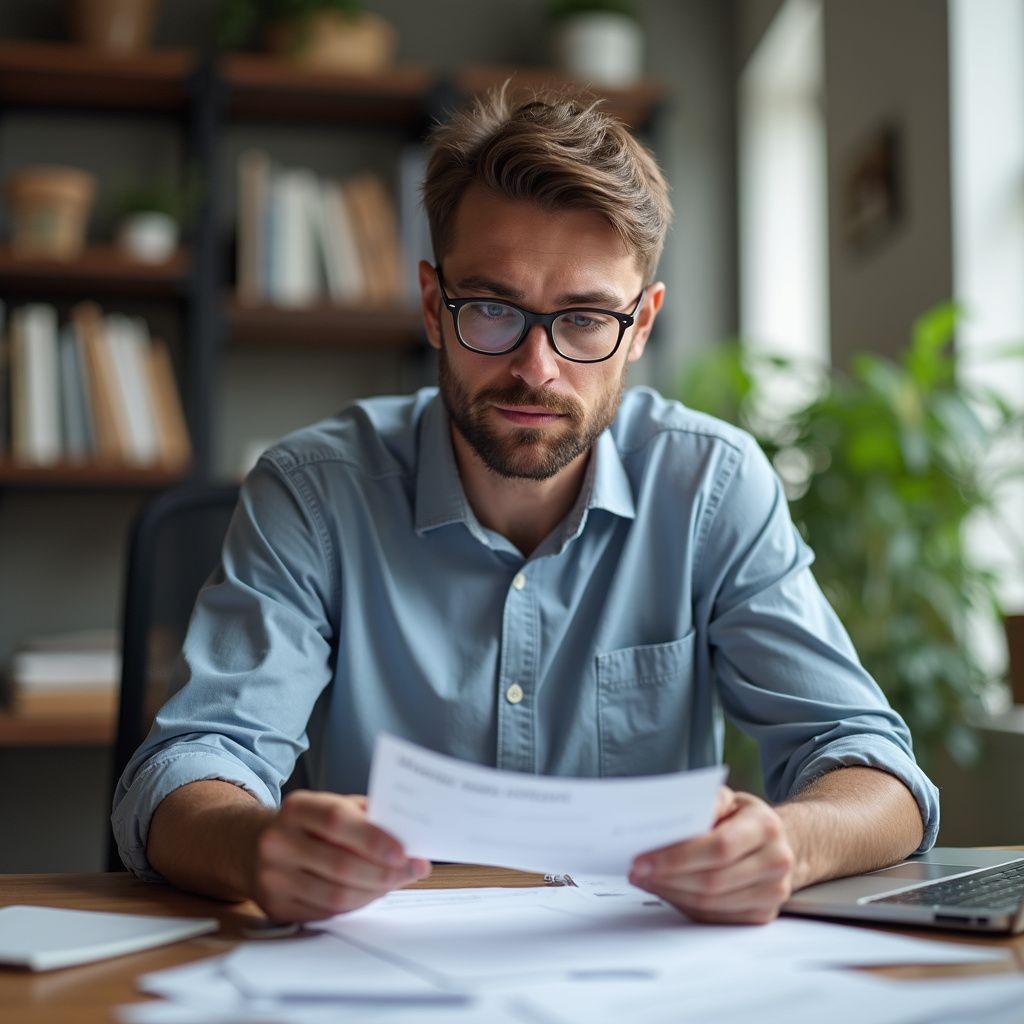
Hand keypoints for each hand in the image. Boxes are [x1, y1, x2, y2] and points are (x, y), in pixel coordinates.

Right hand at [250, 790, 430, 921]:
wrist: (251, 846)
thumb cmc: (307, 825)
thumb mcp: (330, 806)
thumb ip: (365, 815)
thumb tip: (407, 834)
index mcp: (296, 808)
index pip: (337, 821)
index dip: (373, 838)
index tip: (403, 850)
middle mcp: (278, 842)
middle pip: (340, 864)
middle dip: (385, 871)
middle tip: (414, 870)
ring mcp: (273, 878)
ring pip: (336, 895)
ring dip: (375, 891)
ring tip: (396, 882)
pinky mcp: (275, 907)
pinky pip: (326, 912)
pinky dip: (356, 905)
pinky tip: (371, 893)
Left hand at [628, 786, 794, 923]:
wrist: (778, 841)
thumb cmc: (742, 818)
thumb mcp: (726, 799)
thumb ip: (701, 805)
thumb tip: (665, 823)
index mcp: (765, 826)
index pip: (718, 847)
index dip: (677, 857)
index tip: (643, 859)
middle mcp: (776, 861)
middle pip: (713, 880)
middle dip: (667, 878)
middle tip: (636, 871)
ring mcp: (773, 892)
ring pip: (711, 904)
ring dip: (671, 894)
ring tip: (645, 880)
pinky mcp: (763, 915)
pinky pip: (715, 918)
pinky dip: (685, 906)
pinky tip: (666, 891)